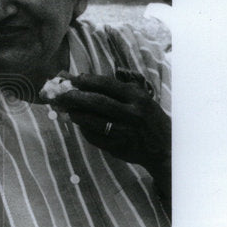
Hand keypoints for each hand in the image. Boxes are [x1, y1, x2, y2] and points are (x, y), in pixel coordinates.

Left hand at [48, 69, 170, 184]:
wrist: (164, 148)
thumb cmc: (148, 118)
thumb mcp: (142, 98)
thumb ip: (119, 87)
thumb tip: (85, 78)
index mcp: (137, 97)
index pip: (107, 84)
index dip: (87, 80)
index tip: (74, 78)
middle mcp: (132, 113)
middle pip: (97, 102)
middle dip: (76, 96)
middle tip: (61, 94)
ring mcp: (125, 131)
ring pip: (93, 121)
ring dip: (77, 114)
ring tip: (68, 109)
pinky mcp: (119, 147)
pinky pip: (95, 137)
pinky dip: (84, 130)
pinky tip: (80, 124)